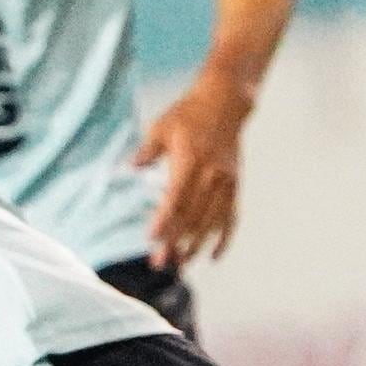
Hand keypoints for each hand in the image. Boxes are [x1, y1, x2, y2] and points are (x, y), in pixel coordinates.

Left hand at [134, 73, 255, 266]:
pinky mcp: (236, 185)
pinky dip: (224, 239)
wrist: (226, 102)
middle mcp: (211, 174)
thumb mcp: (161, 127)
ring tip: (181, 263)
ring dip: (196, 245)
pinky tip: (214, 257)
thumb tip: (129, 168)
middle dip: (176, 241)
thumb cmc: (189, 113)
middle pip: (193, 215)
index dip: (164, 220)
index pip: (176, 197)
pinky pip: (232, 218)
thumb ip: (146, 151)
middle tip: (161, 262)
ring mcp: (226, 182)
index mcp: (191, 160)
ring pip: (212, 222)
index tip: (152, 239)